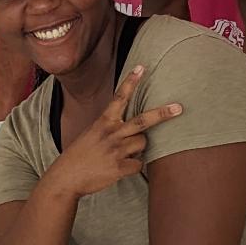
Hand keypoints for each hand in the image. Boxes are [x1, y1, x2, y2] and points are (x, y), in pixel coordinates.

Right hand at [55, 66, 181, 196]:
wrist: (66, 177)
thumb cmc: (80, 154)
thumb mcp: (92, 133)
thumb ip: (112, 128)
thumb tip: (136, 130)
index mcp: (103, 122)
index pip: (119, 98)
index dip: (131, 82)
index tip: (141, 67)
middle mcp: (111, 133)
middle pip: (143, 121)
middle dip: (162, 114)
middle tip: (179, 108)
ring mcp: (115, 150)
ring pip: (143, 143)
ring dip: (138, 148)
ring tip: (121, 154)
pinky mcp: (119, 167)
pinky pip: (138, 164)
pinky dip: (133, 167)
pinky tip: (119, 168)